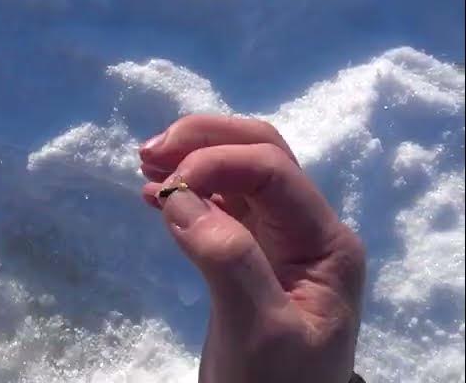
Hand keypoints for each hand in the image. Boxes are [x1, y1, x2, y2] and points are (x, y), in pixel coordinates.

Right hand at [138, 115, 365, 382]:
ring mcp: (280, 242)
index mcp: (326, 243)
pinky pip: (221, 204)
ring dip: (193, 157)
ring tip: (144, 163)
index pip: (273, 171)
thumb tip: (179, 197)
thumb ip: (228, 260)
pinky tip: (153, 194)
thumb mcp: (259, 330)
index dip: (216, 162)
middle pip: (262, 155)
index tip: (165, 185)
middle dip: (205, 141)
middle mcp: (308, 231)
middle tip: (149, 151)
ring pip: (238, 172)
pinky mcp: (250, 256)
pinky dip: (187, 189)